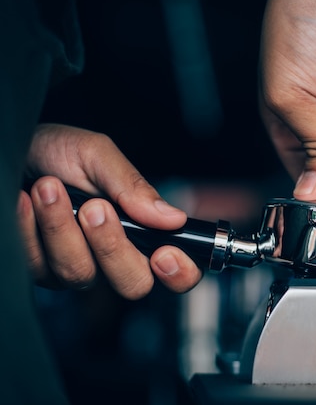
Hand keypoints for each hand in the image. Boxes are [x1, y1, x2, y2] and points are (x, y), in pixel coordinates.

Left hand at [17, 124, 201, 298]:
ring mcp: (79, 267)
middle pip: (133, 284)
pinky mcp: (42, 270)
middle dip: (113, 246)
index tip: (164, 253)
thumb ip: (134, 187)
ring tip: (48, 187)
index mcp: (143, 230)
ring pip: (81, 274)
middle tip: (94, 207)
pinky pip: (41, 267)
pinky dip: (32, 229)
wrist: (14, 149)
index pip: (178, 271)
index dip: (180, 272)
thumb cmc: (57, 152)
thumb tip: (173, 218)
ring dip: (62, 228)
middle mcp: (116, 256)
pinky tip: (25, 201)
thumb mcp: (98, 156)